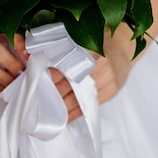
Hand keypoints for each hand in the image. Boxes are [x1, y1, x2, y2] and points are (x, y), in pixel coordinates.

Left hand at [0, 23, 138, 122]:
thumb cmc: (97, 41)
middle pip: (68, 85)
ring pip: (78, 98)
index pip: (61, 67)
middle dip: (51, 94)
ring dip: (61, 107)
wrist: (124, 46)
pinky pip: (90, 106)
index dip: (46, 77)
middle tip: (35, 102)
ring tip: (46, 114)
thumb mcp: (80, 39)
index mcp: (86, 49)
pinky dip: (76, 113)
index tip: (33, 84)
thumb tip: (34, 58)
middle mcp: (97, 64)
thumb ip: (61, 48)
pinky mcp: (112, 90)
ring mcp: (106, 78)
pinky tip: (65, 118)